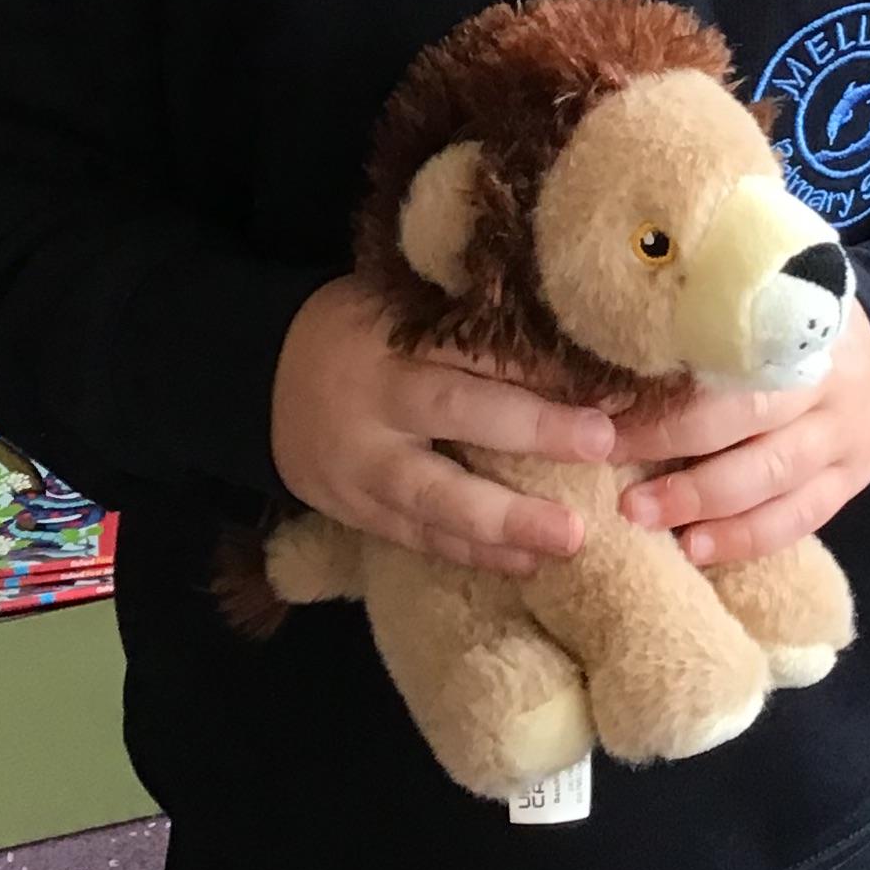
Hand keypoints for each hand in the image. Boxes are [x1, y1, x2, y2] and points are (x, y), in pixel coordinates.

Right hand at [271, 276, 616, 577]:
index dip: (541, 363)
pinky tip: (526, 563)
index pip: (473, 345)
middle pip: (456, 413)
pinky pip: (417, 537)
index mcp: (393, 337)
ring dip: (504, 521)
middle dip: (532, 430)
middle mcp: (376, 400)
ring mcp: (360, 463)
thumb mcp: (398, 307)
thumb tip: (572, 338)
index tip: (608, 380)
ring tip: (571, 539)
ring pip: (434, 497)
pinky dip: (471, 553)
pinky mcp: (352, 509)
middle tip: (601, 444)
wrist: (260, 379)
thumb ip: (464, 325)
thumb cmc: (355, 333)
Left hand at [615, 299, 869, 565]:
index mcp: (795, 328)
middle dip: (672, 450)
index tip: (603, 411)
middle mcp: (824, 383)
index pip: (725, 359)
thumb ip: (707, 330)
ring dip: (702, 505)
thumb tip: (608, 364)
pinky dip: (745, 539)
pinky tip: (697, 550)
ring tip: (643, 518)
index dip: (666, 388)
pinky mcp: (848, 484)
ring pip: (771, 479)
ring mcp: (840, 439)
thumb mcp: (763, 308)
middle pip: (747, 420)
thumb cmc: (794, 331)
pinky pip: (797, 521)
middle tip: (614, 473)